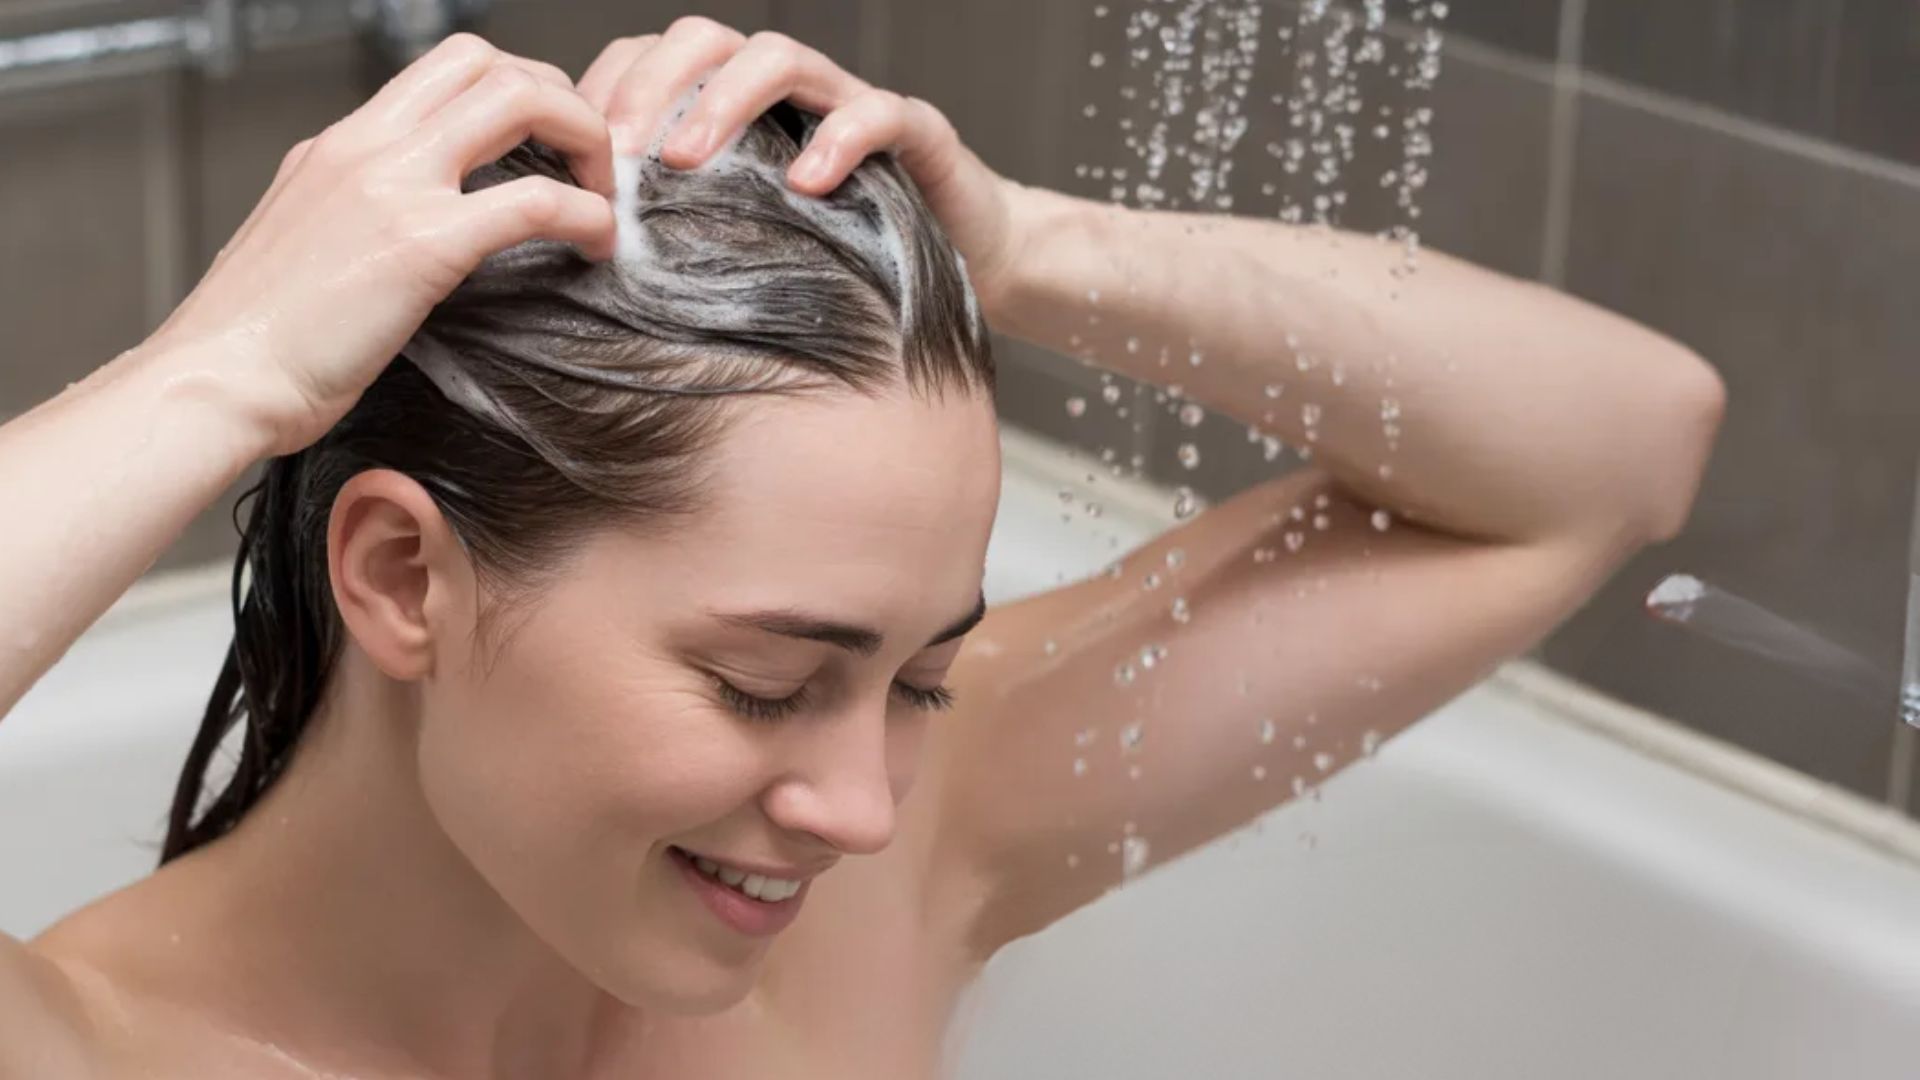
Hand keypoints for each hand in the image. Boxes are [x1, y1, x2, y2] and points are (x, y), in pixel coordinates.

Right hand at [149, 34, 616, 456]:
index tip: (550, 143)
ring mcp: (394, 185)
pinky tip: (599, 242)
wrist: (217, 380)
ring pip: (518, 98)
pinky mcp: (422, 242)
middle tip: (590, 156)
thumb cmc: (258, 341)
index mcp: (339, 146)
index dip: (515, 93)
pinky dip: (586, 213)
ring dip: (584, 135)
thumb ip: (359, 219)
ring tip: (605, 192)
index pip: (443, 72)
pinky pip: (535, 201)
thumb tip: (411, 234)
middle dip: (559, 95)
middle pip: (487, 62)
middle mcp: (366, 146)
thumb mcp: (306, 245)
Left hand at [575, 18, 1026, 315]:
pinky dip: (839, 140)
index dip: (610, 90)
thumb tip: (588, 264)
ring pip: (781, 58)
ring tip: (688, 159)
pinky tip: (806, 183)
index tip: (576, 152)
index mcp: (740, 111)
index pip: (656, 61)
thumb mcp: (750, 250)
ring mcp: (852, 104)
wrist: (971, 264)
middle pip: (706, 41)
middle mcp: (791, 95)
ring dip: (726, 100)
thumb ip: (683, 238)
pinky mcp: (918, 133)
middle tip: (620, 153)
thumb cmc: (848, 261)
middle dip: (654, 87)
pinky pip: (879, 114)